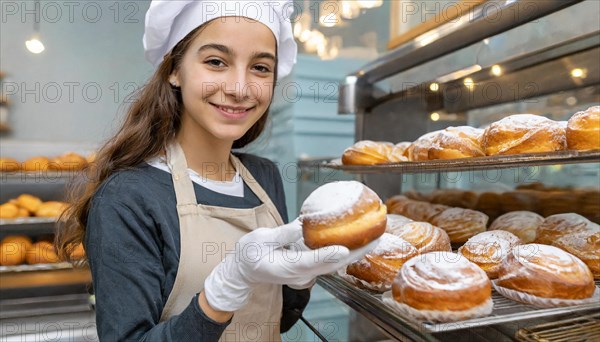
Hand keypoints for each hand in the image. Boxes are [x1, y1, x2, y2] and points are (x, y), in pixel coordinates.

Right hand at [203, 219, 378, 311]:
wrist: (245, 270)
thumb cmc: (250, 254)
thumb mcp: (259, 239)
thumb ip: (282, 234)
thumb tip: (303, 225)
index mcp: (286, 267)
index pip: (310, 262)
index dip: (327, 256)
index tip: (344, 250)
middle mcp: (301, 272)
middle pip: (332, 265)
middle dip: (356, 253)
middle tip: (376, 238)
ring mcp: (306, 270)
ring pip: (335, 263)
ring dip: (356, 251)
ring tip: (375, 235)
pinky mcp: (309, 265)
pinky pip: (330, 258)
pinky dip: (345, 249)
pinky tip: (358, 237)